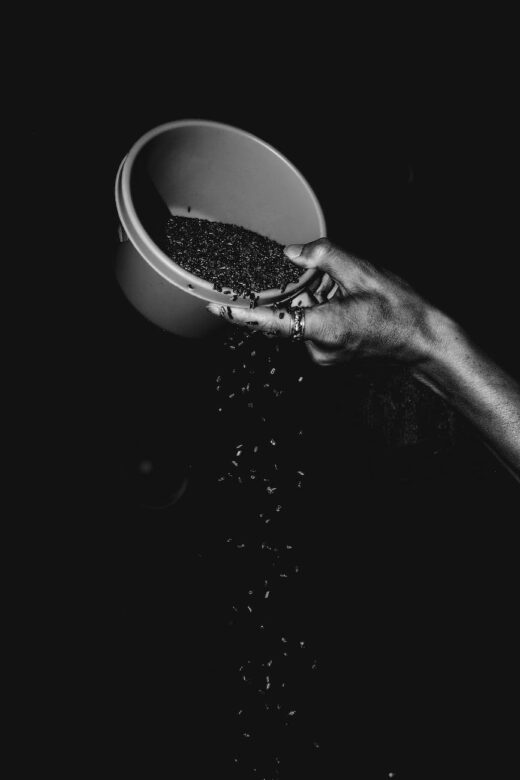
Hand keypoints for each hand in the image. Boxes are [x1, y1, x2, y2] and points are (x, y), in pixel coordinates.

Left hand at [208, 238, 435, 367]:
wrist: (426, 343)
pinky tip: (347, 298)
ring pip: (303, 317)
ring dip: (314, 297)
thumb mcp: (363, 272)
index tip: (213, 303)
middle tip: (327, 276)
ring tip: (348, 288)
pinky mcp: (331, 355)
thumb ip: (323, 256)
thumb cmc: (401, 311)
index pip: (268, 319)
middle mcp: (317, 347)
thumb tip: (293, 252)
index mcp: (322, 328)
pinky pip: (314, 326)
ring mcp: (324, 355)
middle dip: (298, 288)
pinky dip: (323, 308)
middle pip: (289, 311)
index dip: (238, 310)